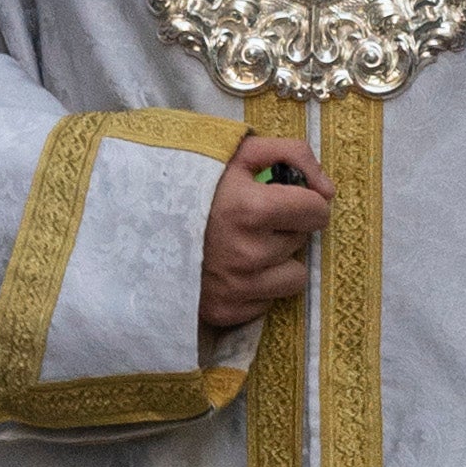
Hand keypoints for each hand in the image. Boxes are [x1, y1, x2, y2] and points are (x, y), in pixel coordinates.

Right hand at [200, 128, 330, 334]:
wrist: (136, 228)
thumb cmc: (192, 185)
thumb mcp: (238, 154)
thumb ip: (291, 154)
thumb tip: (329, 190)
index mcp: (251, 209)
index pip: (317, 211)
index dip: (306, 202)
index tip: (289, 199)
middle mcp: (248, 254)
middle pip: (302, 241)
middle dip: (286, 228)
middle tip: (253, 219)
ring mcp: (237, 288)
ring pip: (294, 276)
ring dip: (277, 261)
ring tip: (247, 246)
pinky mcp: (226, 312)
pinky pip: (267, 301)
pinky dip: (256, 287)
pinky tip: (230, 269)